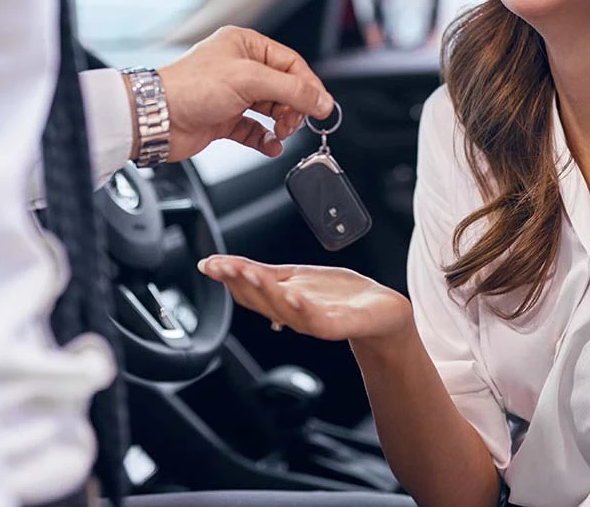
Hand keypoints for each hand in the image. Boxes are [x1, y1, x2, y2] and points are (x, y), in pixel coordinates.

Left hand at [149, 26, 333, 161]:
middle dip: (294, 107)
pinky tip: (271, 145)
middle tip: (295, 121)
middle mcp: (239, 67)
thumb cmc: (189, 88)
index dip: (309, 86)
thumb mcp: (249, 80)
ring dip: (282, 123)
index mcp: (245, 45)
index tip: (322, 107)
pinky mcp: (224, 119)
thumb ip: (291, 90)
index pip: (291, 63)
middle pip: (284, 87)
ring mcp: (231, 95)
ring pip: (271, 109)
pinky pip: (255, 130)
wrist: (155, 118)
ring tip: (282, 132)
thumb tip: (322, 100)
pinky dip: (266, 139)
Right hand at [197, 254, 412, 342]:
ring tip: (248, 273)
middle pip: (260, 301)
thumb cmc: (338, 295)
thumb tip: (221, 264)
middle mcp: (293, 315)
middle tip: (222, 265)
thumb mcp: (293, 277)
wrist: (380, 312)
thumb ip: (261, 274)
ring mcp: (315, 321)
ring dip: (264, 291)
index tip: (209, 264)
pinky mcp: (338, 325)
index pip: (247, 290)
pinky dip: (301, 307)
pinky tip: (292, 293)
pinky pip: (315, 318)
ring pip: (282, 309)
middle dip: (239, 281)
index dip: (227, 277)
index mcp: (280, 302)